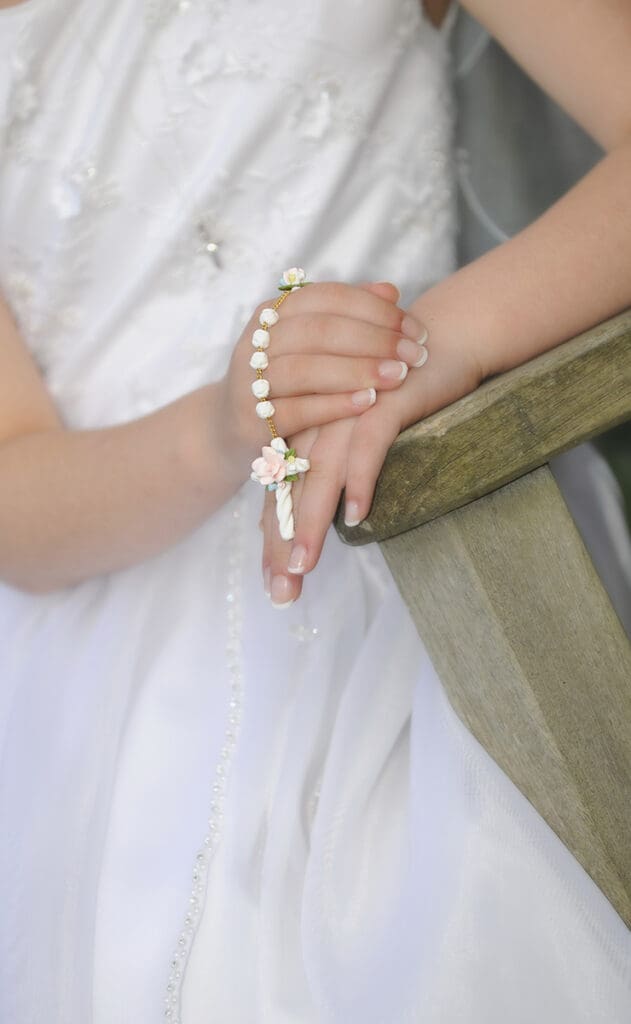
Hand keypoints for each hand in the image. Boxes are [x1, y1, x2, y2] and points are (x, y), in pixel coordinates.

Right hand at [216, 281, 428, 481]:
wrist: (230, 429)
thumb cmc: (284, 383)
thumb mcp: (309, 345)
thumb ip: (346, 317)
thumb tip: (391, 291)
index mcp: (273, 313)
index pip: (328, 298)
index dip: (374, 309)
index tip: (413, 328)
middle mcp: (257, 342)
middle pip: (319, 331)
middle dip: (374, 340)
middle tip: (414, 354)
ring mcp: (250, 382)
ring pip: (306, 369)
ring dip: (356, 371)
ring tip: (397, 376)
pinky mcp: (252, 421)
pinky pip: (297, 410)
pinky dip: (334, 405)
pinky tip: (368, 403)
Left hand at [261, 315, 483, 606]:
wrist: (443, 336)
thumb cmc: (406, 389)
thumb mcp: (367, 428)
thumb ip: (345, 463)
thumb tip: (343, 515)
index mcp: (311, 431)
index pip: (285, 493)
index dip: (278, 539)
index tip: (274, 585)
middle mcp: (321, 422)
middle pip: (294, 492)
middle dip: (285, 544)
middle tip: (281, 593)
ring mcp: (348, 410)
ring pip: (321, 474)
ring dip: (312, 523)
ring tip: (303, 566)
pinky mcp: (383, 401)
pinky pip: (367, 446)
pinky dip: (361, 481)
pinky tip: (357, 516)